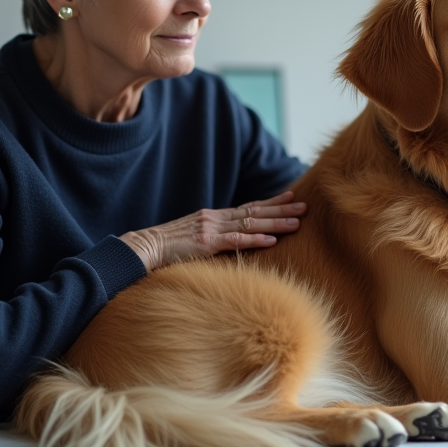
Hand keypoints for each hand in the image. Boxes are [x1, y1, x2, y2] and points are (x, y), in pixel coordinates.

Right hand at [119, 191, 305, 272]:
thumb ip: (212, 238)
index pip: (247, 207)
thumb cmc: (166, 248)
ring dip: (276, 223)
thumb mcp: (193, 239)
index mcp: (213, 217)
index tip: (290, 198)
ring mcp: (211, 229)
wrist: (143, 247)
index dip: (270, 203)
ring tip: (297, 222)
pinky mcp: (205, 243)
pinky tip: (271, 239)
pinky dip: (255, 239)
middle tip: (304, 206)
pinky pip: (235, 240)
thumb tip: (230, 243)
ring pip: (250, 223)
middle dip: (281, 209)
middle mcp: (215, 218)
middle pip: (254, 211)